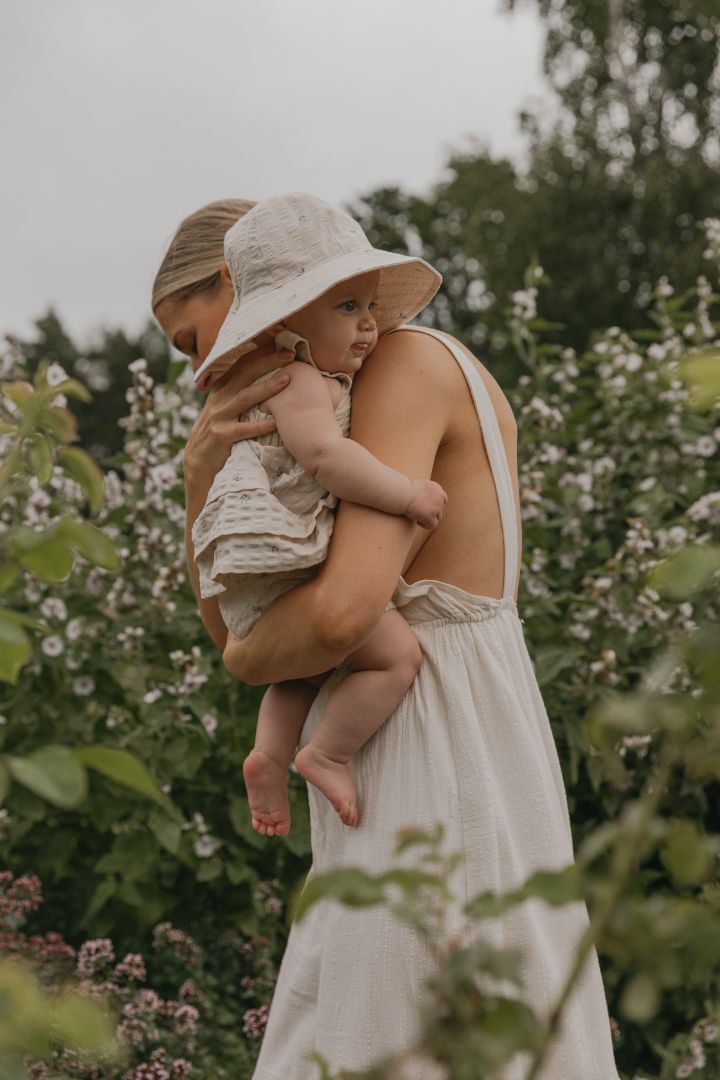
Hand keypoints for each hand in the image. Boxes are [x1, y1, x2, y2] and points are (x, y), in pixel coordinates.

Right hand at [183, 342, 294, 483]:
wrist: (198, 462)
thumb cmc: (220, 433)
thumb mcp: (226, 407)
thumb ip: (240, 392)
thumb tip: (265, 376)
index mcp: (222, 389)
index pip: (241, 364)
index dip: (259, 352)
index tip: (280, 342)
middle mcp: (219, 398)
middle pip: (244, 374)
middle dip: (267, 362)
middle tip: (289, 355)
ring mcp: (219, 417)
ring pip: (245, 398)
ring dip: (266, 388)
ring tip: (287, 380)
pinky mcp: (221, 436)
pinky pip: (242, 429)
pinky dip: (258, 426)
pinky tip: (274, 423)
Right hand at [404, 479, 447, 529]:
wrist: (402, 493)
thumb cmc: (405, 490)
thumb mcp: (419, 487)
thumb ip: (426, 492)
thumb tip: (427, 502)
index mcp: (437, 488)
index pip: (443, 499)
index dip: (435, 505)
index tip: (427, 508)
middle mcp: (439, 497)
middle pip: (440, 509)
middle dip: (431, 512)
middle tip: (420, 513)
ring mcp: (436, 507)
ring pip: (438, 517)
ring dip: (429, 519)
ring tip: (418, 518)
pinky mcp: (431, 515)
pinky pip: (433, 525)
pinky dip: (426, 525)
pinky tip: (417, 521)